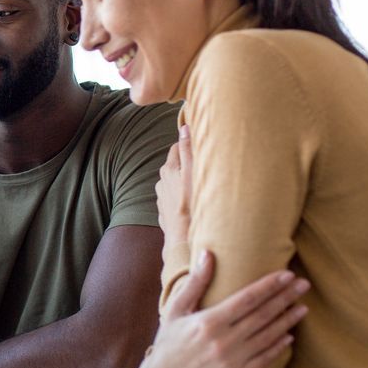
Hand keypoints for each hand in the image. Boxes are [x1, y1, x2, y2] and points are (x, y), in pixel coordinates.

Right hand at [138, 251, 309, 367]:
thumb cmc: (170, 341)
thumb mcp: (176, 309)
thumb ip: (195, 283)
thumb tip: (207, 254)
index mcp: (209, 321)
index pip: (247, 299)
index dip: (269, 285)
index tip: (287, 275)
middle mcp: (223, 341)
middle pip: (262, 315)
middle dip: (285, 297)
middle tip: (304, 285)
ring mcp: (232, 361)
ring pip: (268, 336)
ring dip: (288, 321)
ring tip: (303, 307)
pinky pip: (264, 360)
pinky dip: (279, 347)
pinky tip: (290, 336)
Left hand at [156, 124, 191, 249]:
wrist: (183, 239)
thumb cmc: (191, 205)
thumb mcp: (193, 173)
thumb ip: (188, 150)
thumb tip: (184, 127)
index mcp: (168, 169)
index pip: (177, 148)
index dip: (189, 145)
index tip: (201, 146)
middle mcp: (161, 181)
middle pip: (176, 164)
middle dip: (188, 163)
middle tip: (205, 166)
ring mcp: (162, 197)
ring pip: (176, 182)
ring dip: (186, 181)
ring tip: (201, 186)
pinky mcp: (165, 211)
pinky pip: (176, 198)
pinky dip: (183, 196)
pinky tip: (194, 202)